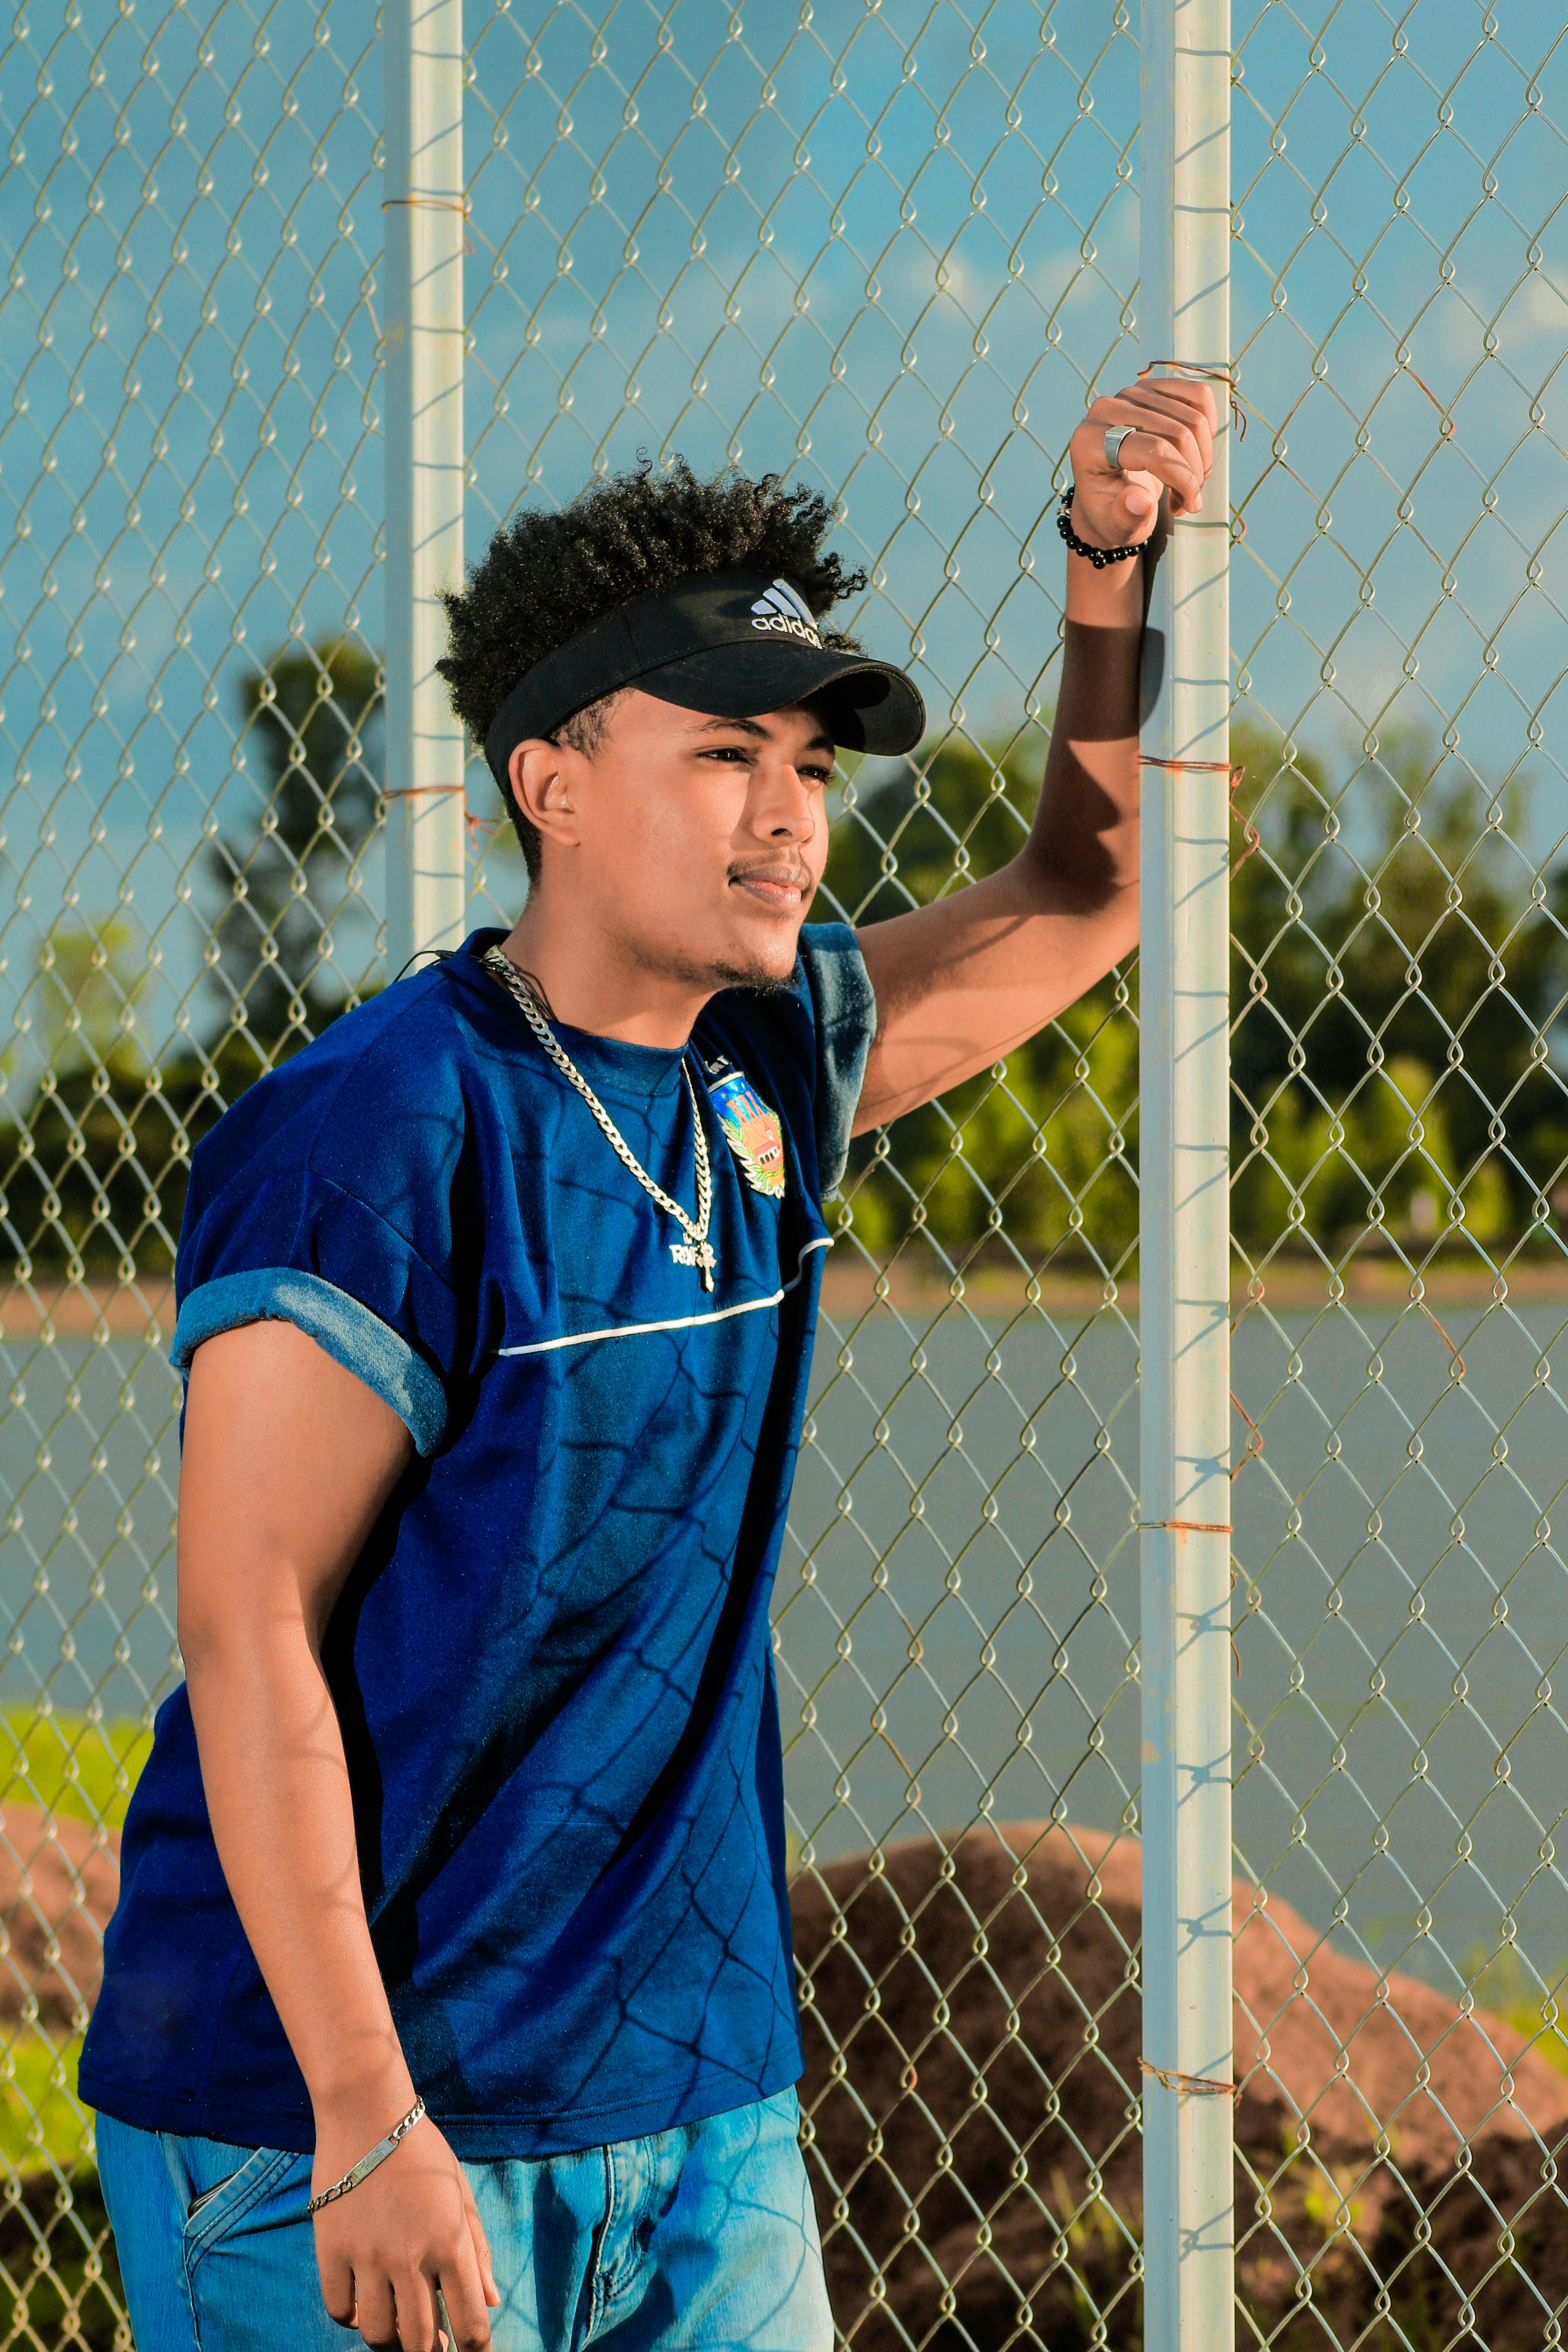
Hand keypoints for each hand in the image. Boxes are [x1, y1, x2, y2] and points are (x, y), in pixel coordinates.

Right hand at [312, 2109, 499, 2351]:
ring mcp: (368, 2257)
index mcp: (450, 2242)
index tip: (471, 2351)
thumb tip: (491, 2300)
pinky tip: (362, 2307)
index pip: (471, 2322)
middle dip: (432, 2351)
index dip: (474, 2348)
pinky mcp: (331, 2252)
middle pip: (422, 2340)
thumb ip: (478, 2249)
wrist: (367, 2114)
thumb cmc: (422, 2152)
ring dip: (390, 2341)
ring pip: (377, 2334)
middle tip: (434, 2345)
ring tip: (397, 2332)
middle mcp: (410, 2258)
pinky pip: (339, 2309)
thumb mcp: (460, 2193)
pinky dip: (351, 2317)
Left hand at [1068, 376, 1218, 550]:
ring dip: (1202, 458)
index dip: (1182, 478)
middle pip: (1178, 432)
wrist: (1111, 495)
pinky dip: (1207, 428)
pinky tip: (1197, 453)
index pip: (1153, 449)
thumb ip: (1124, 517)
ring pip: (1193, 417)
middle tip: (1190, 499)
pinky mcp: (1153, 387)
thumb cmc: (1112, 513)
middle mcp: (1106, 409)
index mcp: (1090, 442)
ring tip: (1188, 485)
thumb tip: (1140, 502)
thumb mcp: (1114, 527)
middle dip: (1195, 471)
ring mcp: (1131, 393)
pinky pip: (1199, 395)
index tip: (1192, 504)